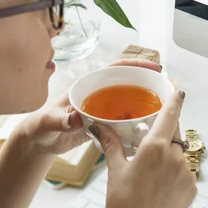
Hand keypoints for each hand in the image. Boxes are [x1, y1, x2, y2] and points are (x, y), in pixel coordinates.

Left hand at [18, 59, 162, 155]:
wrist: (38, 142)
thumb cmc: (40, 126)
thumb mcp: (49, 122)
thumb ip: (61, 120)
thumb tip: (76, 117)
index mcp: (88, 85)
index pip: (115, 69)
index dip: (135, 65)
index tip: (154, 67)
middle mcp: (99, 94)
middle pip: (128, 83)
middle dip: (148, 82)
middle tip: (168, 87)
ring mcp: (103, 109)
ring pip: (130, 101)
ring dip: (146, 102)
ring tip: (166, 106)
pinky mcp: (105, 124)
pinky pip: (126, 120)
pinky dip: (138, 122)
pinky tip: (150, 127)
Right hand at [91, 90, 196, 207]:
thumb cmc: (124, 207)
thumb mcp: (115, 171)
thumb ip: (111, 144)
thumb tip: (100, 127)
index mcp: (155, 147)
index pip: (170, 114)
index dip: (175, 100)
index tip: (178, 90)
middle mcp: (174, 157)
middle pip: (174, 133)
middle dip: (164, 133)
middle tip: (150, 144)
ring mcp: (185, 172)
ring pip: (179, 153)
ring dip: (168, 156)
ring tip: (151, 173)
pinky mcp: (192, 187)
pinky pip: (184, 171)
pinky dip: (174, 173)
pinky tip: (159, 186)